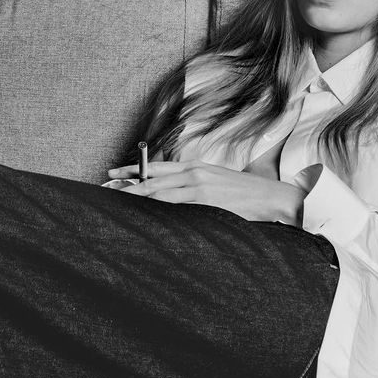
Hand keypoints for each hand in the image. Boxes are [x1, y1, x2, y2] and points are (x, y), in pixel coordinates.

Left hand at [106, 160, 305, 223]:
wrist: (272, 197)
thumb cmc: (245, 194)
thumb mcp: (216, 182)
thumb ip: (194, 185)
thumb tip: (173, 195)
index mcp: (196, 166)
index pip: (157, 166)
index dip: (133, 169)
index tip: (113, 173)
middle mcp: (194, 172)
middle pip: (152, 176)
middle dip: (126, 184)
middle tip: (104, 188)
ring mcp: (200, 185)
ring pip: (159, 189)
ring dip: (136, 196)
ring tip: (115, 201)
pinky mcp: (206, 198)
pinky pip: (175, 202)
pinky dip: (156, 205)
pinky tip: (142, 211)